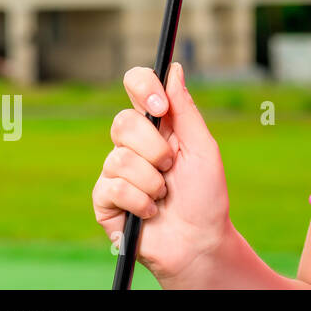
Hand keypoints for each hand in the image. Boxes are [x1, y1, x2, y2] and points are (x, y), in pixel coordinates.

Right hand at [92, 61, 231, 284]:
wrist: (198, 242)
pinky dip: (139, 201)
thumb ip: (185, 109)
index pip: (136, 86)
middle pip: (122, 122)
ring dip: (152, 181)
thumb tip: (174, 68)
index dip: (142, 88)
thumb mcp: (203, 148)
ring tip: (164, 195)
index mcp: (159, 125)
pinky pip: (112, 187)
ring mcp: (115, 171)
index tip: (160, 106)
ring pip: (119, 158)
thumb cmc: (206, 195)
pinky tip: (151, 212)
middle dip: (154, 148)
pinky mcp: (104, 199)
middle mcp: (133, 144)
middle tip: (171, 167)